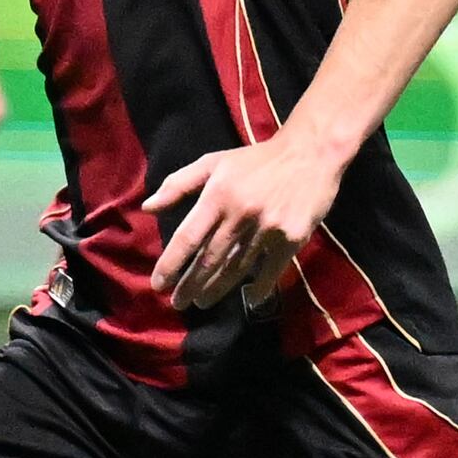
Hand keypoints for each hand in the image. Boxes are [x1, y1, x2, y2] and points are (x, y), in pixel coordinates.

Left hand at [143, 130, 351, 311]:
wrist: (309, 154)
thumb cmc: (256, 161)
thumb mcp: (214, 162)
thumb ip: (179, 184)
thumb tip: (147, 207)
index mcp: (218, 195)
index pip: (187, 237)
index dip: (171, 264)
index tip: (158, 285)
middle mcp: (240, 214)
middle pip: (210, 259)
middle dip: (190, 285)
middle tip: (178, 303)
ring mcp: (268, 228)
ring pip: (236, 268)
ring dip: (216, 289)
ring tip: (202, 302)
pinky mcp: (292, 237)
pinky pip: (271, 270)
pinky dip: (260, 287)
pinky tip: (249, 297)